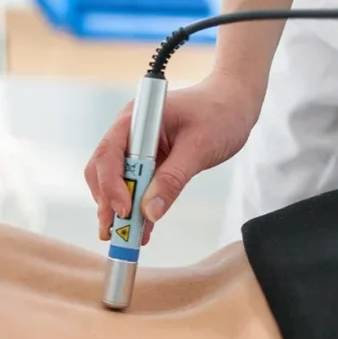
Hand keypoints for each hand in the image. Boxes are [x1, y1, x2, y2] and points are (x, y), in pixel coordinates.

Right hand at [84, 69, 263, 243]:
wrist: (234, 101)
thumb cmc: (220, 114)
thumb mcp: (200, 147)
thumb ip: (173, 179)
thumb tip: (150, 211)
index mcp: (136, 120)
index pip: (109, 154)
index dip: (111, 185)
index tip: (124, 211)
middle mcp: (129, 132)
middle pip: (103, 171)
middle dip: (107, 202)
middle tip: (116, 232)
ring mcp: (136, 146)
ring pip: (114, 181)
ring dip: (118, 209)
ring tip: (126, 237)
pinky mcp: (147, 160)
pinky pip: (135, 186)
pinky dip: (136, 207)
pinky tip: (142, 228)